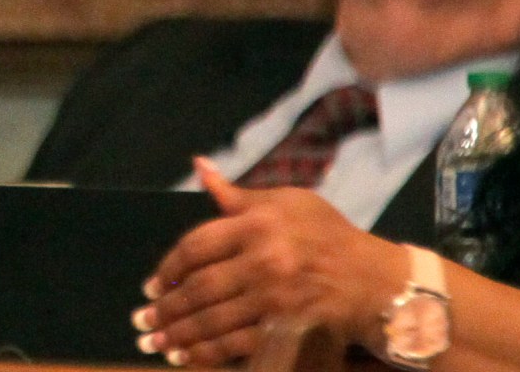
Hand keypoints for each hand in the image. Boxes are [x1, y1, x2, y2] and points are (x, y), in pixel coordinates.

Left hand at [137, 159, 409, 365]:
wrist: (378, 279)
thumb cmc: (327, 235)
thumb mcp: (286, 203)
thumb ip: (237, 195)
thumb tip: (199, 166)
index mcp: (258, 224)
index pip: (196, 246)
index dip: (168, 269)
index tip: (151, 287)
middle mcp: (264, 259)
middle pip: (200, 288)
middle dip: (166, 308)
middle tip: (142, 321)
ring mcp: (277, 297)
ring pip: (214, 319)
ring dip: (179, 335)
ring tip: (155, 343)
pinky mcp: (289, 326)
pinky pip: (239, 344)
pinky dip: (209, 353)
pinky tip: (188, 358)